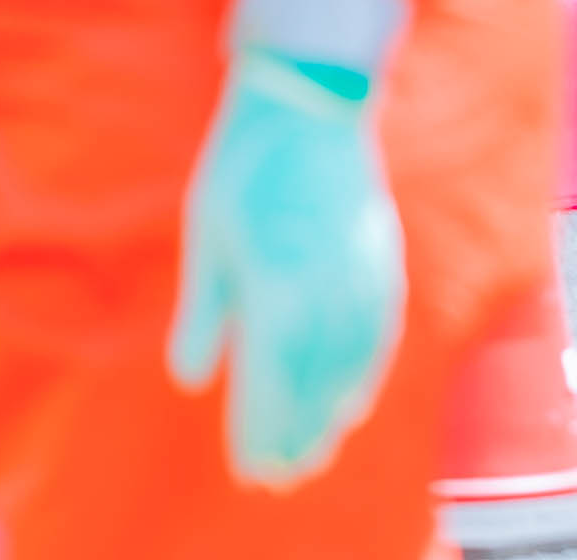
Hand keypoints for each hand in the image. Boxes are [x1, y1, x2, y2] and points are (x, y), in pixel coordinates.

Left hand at [168, 0, 409, 486]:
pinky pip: (380, 334)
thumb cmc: (246, 162)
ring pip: (353, 367)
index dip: (260, 432)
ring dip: (332, 416)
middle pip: (314, 386)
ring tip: (315, 454)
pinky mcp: (383, 259)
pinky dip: (366, 375)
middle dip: (295, 438)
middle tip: (278, 480)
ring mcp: (363, 275)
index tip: (248, 471)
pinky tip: (354, 400)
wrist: (314, 96)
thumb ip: (204, 312)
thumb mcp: (206, 232)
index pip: (270, 382)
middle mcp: (327, 290)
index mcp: (276, 285)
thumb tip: (192, 380)